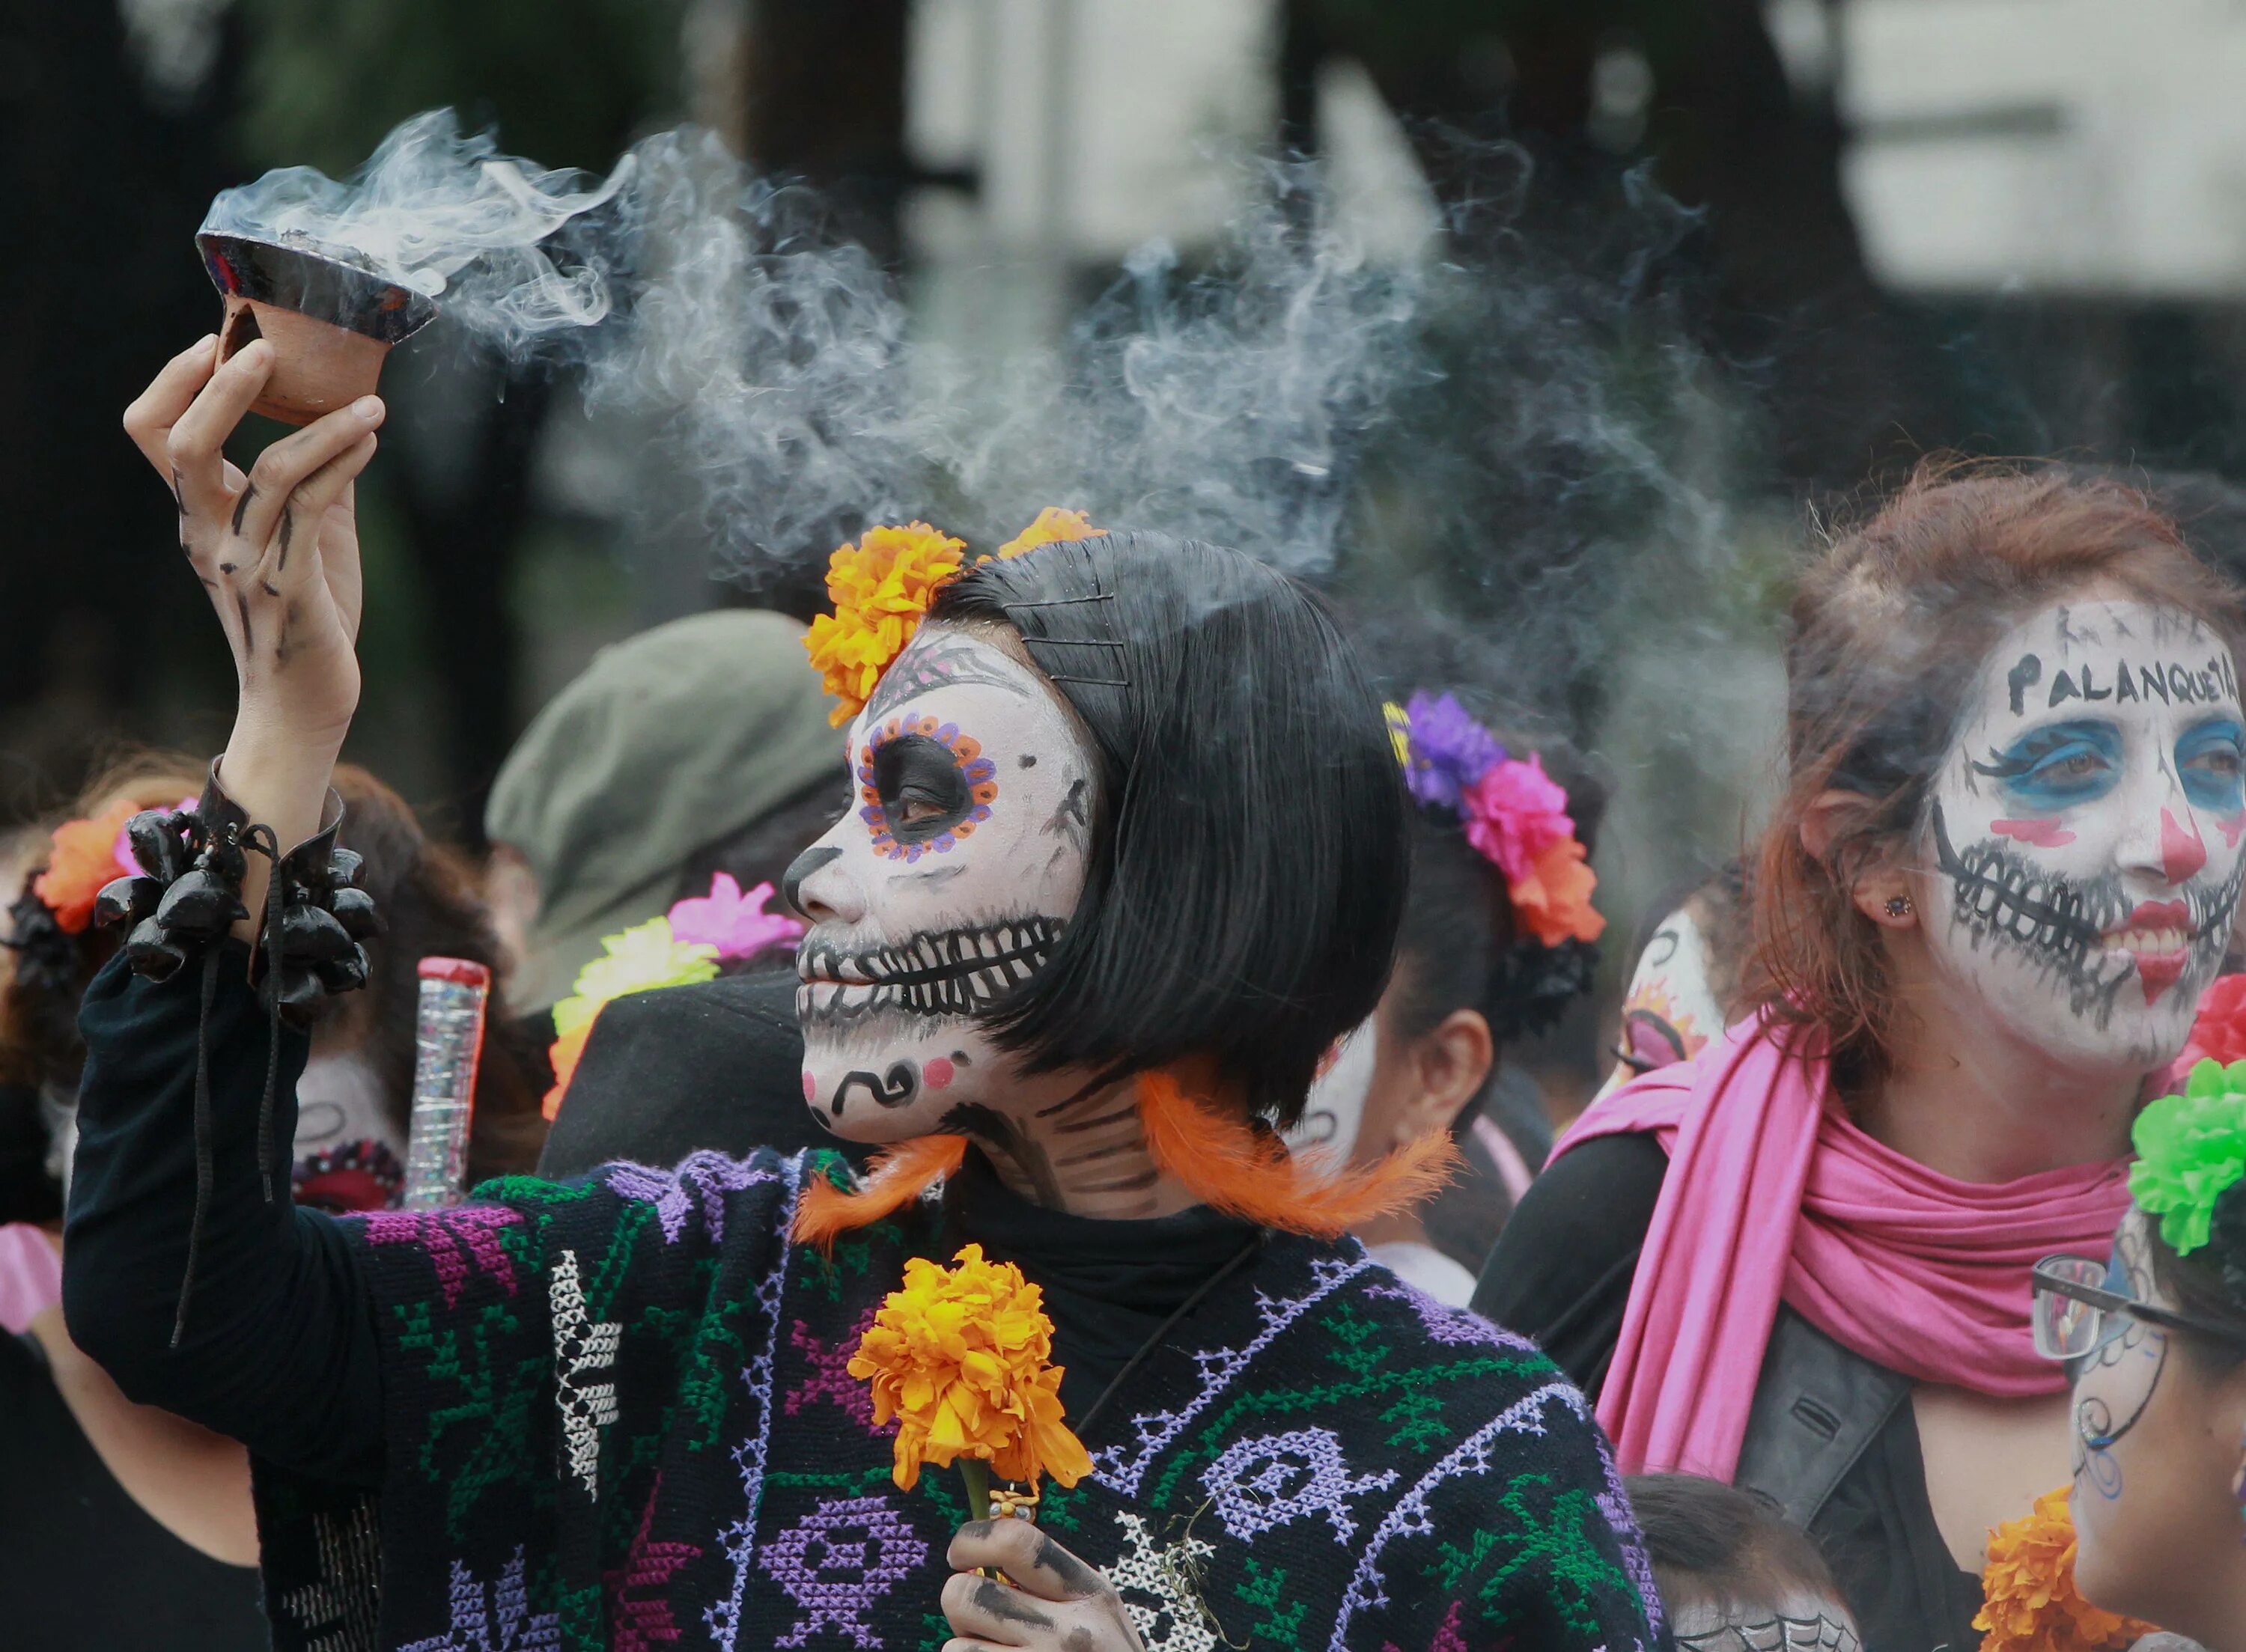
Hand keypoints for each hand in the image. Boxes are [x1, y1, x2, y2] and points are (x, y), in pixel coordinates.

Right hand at [122, 336, 383, 863]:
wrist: (306, 704)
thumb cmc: (308, 617)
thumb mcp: (304, 539)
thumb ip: (311, 482)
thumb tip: (344, 418)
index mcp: (199, 518)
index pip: (153, 432)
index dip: (176, 379)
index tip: (220, 340)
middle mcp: (207, 536)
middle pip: (184, 441)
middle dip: (223, 385)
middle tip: (269, 348)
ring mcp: (243, 563)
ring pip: (268, 470)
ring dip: (326, 426)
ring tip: (371, 405)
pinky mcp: (288, 587)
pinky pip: (313, 508)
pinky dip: (344, 463)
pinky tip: (371, 440)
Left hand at [940, 1520, 1144, 1651]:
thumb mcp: (1098, 1613)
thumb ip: (1051, 1582)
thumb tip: (977, 1557)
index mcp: (1090, 1594)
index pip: (1017, 1541)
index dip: (972, 1540)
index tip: (960, 1556)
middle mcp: (1069, 1633)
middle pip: (966, 1594)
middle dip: (960, 1604)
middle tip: (981, 1618)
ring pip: (957, 1647)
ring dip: (967, 1649)